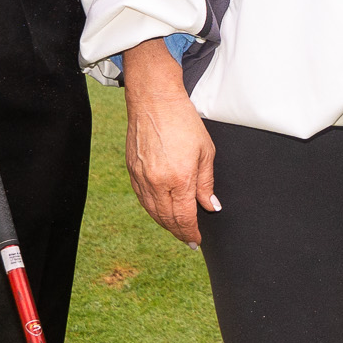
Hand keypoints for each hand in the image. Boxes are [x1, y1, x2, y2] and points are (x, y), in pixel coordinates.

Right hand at [122, 40, 219, 243]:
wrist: (154, 101)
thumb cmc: (183, 121)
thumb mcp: (205, 151)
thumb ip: (206, 183)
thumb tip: (210, 206)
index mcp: (179, 178)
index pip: (184, 216)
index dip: (191, 232)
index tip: (196, 241)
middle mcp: (157, 182)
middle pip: (167, 218)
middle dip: (179, 232)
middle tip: (188, 239)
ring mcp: (141, 177)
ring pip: (153, 211)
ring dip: (165, 224)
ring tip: (177, 229)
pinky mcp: (131, 170)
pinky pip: (142, 198)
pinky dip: (152, 209)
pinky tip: (160, 211)